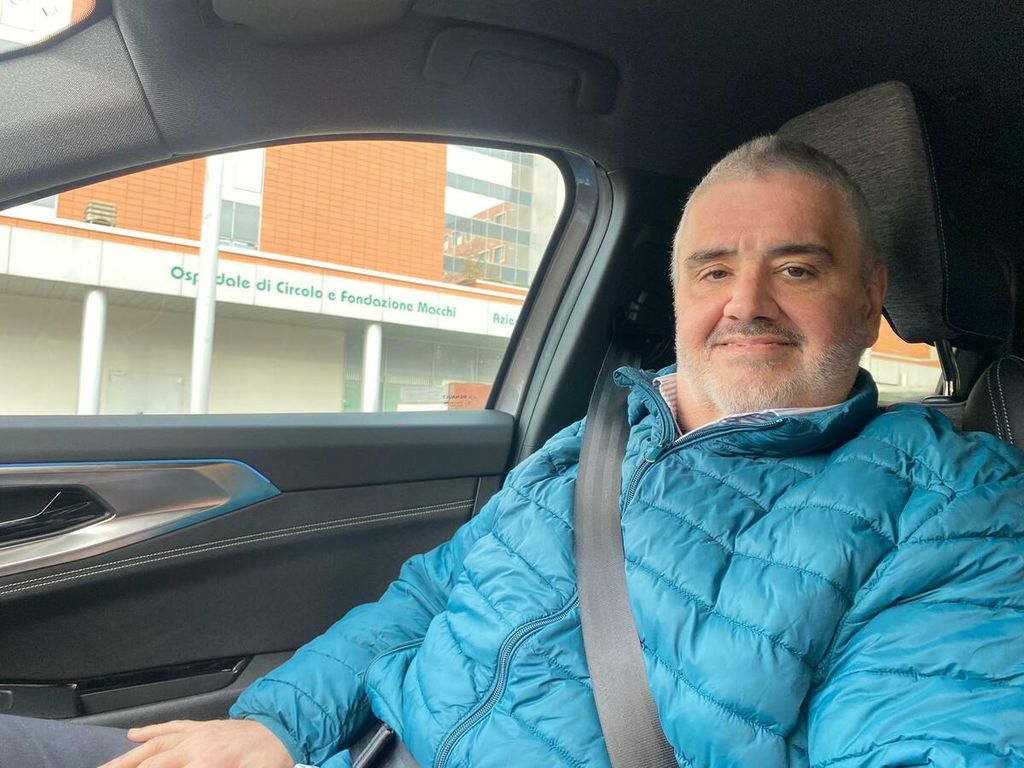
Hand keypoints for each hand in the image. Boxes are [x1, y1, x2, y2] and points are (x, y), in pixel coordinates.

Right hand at [99, 718, 293, 767]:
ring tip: (105, 766)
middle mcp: (195, 747)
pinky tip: (132, 735)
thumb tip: (179, 767)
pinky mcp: (203, 726)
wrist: (283, 734)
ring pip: (154, 745)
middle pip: (150, 763)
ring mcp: (197, 734)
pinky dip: (151, 731)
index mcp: (206, 764)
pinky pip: (171, 728)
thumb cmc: (266, 763)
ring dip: (127, 757)